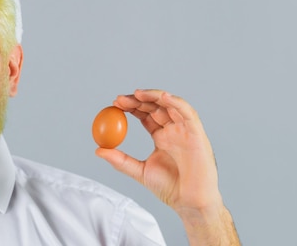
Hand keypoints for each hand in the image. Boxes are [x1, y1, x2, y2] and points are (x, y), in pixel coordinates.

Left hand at [95, 89, 239, 244]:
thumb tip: (98, 150)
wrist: (189, 203)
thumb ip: (120, 160)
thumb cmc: (170, 188)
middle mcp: (174, 130)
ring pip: (170, 105)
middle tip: (119, 100)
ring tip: (136, 94)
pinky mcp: (197, 133)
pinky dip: (176, 102)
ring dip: (154, 96)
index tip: (115, 104)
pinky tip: (163, 97)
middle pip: (155, 106)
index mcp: (161, 137)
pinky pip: (188, 113)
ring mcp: (185, 130)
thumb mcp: (140, 171)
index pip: (145, 115)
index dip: (131, 107)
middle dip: (138, 100)